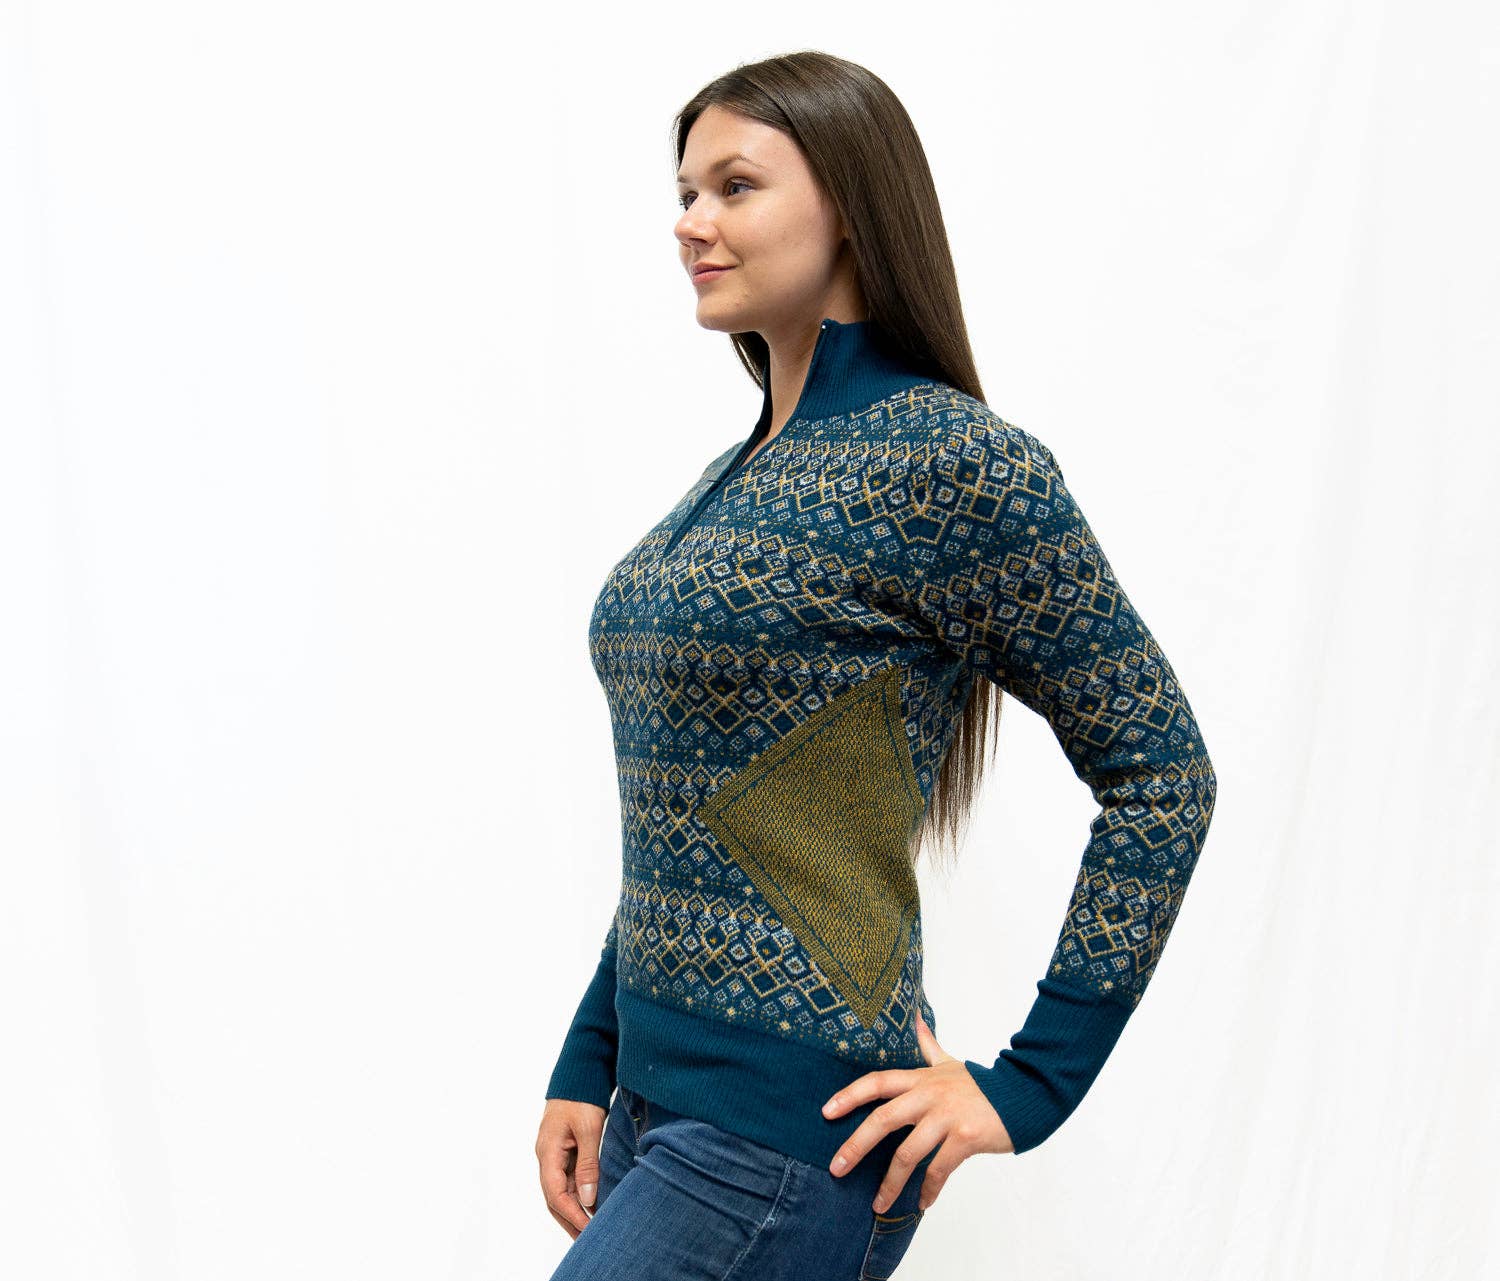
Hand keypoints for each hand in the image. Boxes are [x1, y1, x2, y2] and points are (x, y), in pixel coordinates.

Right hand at [536, 1097, 606, 1238]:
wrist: (578, 1073)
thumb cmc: (581, 1097)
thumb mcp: (588, 1129)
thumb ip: (588, 1163)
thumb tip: (588, 1198)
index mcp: (548, 1152)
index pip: (556, 1194)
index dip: (572, 1214)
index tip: (589, 1228)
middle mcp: (547, 1157)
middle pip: (555, 1197)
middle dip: (570, 1219)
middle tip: (587, 1239)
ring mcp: (554, 1154)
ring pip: (562, 1189)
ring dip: (575, 1209)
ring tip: (590, 1228)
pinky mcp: (564, 1150)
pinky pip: (569, 1178)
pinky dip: (579, 1194)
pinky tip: (591, 1204)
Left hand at [821, 1009, 1012, 1212]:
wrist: (1024, 1095)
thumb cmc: (982, 1084)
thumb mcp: (950, 1063)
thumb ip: (928, 1045)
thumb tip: (915, 1017)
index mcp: (921, 1079)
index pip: (877, 1082)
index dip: (850, 1095)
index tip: (826, 1112)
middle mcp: (929, 1096)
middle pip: (883, 1120)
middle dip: (856, 1146)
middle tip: (836, 1169)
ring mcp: (947, 1117)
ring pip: (907, 1153)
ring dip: (890, 1183)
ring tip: (878, 1205)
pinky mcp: (965, 1138)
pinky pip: (939, 1169)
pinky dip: (928, 1189)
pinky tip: (921, 1203)